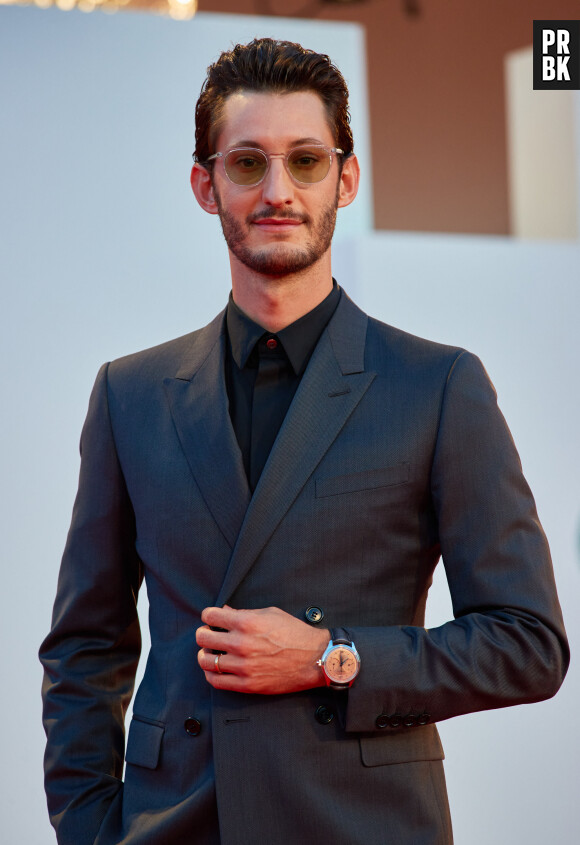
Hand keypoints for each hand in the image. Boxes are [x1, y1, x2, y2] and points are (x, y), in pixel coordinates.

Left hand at [196, 605, 328, 693]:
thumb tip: (225, 612)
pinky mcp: (247, 684)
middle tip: (208, 634)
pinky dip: (211, 673)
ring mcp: (243, 666)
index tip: (210, 619)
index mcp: (247, 622)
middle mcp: (242, 644)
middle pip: (203, 638)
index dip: (208, 616)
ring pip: (206, 661)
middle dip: (203, 633)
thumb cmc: (295, 633)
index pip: (211, 616)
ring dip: (204, 654)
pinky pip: (216, 681)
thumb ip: (245, 613)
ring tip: (210, 652)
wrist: (314, 658)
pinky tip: (215, 668)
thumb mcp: (270, 614)